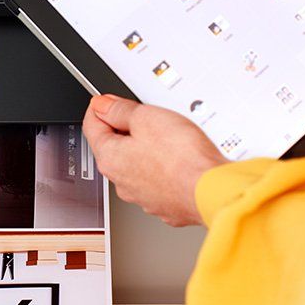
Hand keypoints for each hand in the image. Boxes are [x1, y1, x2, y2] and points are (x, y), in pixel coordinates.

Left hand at [83, 95, 225, 226]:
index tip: (108, 100)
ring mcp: (142, 196)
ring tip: (169, 138)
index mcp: (110, 159)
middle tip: (147, 117)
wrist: (213, 191)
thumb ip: (120, 110)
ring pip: (136, 164)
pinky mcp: (164, 203)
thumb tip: (102, 105)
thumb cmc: (182, 158)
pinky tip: (178, 159)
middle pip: (114, 146)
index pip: (91, 126)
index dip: (100, 107)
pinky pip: (157, 179)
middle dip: (126, 128)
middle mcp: (121, 182)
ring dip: (146, 148)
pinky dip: (163, 167)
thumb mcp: (146, 117)